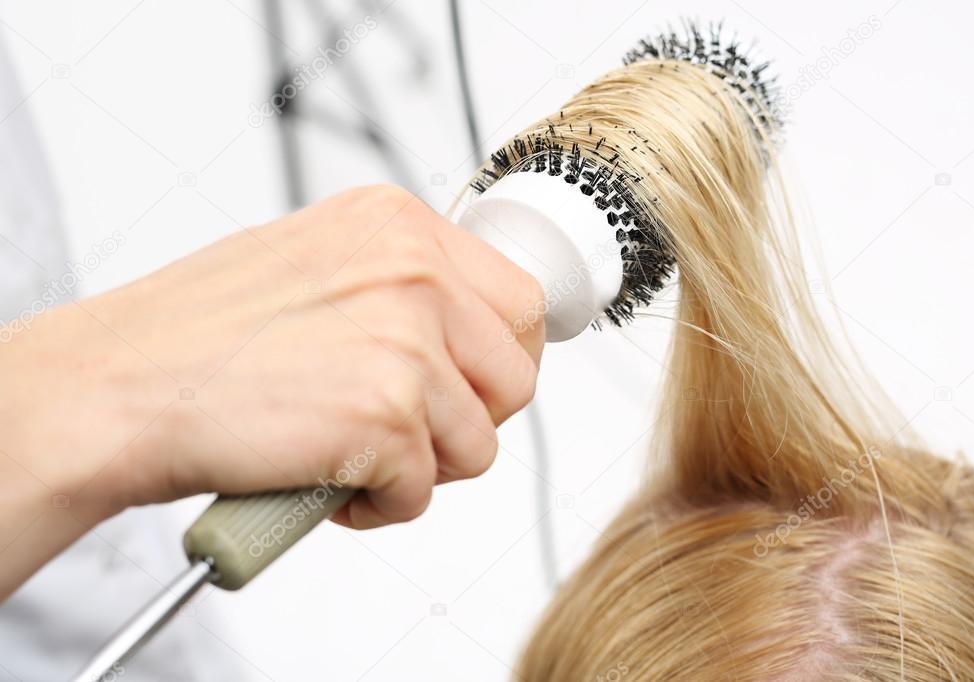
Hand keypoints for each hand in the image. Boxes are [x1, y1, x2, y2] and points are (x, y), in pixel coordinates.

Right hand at [0, 185, 543, 595]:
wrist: (119, 383)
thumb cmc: (198, 335)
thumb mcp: (318, 263)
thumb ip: (400, 288)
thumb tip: (463, 334)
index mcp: (400, 225)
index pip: (519, 301)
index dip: (499, 359)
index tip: (471, 386)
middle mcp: (415, 272)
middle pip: (515, 376)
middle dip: (467, 419)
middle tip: (405, 432)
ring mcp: (407, 342)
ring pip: (479, 444)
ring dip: (420, 469)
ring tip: (351, 458)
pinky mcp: (387, 417)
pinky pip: (425, 491)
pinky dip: (379, 505)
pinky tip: (325, 482)